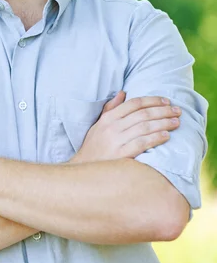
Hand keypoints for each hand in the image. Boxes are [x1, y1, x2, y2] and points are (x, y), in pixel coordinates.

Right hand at [67, 91, 181, 163]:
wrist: (84, 169)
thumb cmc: (93, 146)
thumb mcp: (98, 124)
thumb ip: (111, 108)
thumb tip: (123, 93)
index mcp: (108, 118)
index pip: (134, 104)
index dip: (152, 100)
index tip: (166, 101)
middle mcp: (113, 127)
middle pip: (143, 114)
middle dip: (163, 111)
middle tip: (177, 111)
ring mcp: (116, 141)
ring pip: (145, 127)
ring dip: (163, 123)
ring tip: (176, 122)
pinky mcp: (121, 155)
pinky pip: (142, 143)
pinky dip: (155, 138)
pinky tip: (166, 136)